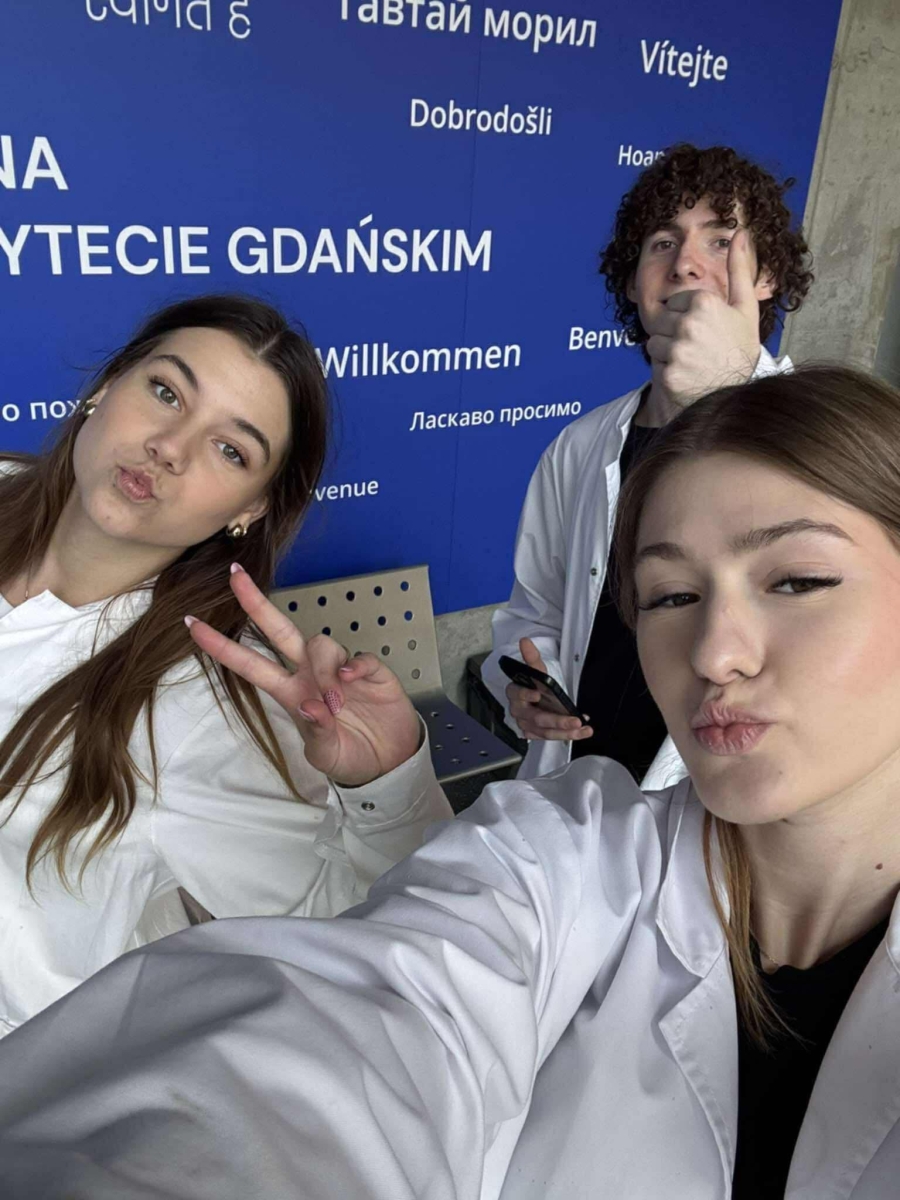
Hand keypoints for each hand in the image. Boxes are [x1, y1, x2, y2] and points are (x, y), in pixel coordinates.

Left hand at [186, 565, 421, 786]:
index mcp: (290, 693)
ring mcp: (340, 670)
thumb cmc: (351, 757)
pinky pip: (358, 657)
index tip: (191, 624)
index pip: (250, 664)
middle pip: (279, 630)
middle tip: (234, 576)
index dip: (221, 646)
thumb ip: (316, 732)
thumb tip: (310, 706)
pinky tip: (353, 680)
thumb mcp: (326, 755)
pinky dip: (354, 666)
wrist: (390, 761)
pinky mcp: (370, 671)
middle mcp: (310, 674)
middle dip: (256, 603)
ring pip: (320, 644)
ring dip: (323, 669)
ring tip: (336, 702)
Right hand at [505, 637, 592, 742]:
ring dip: (565, 732)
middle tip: (574, 721)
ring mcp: (526, 725)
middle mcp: (519, 711)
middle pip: (536, 719)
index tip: (537, 694)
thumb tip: (525, 641)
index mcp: (515, 692)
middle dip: (557, 721)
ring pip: (545, 732)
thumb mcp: (536, 670)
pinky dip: (568, 736)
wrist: (537, 699)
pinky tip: (582, 732)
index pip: (517, 694)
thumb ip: (531, 657)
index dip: (526, 695)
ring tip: (582, 729)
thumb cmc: (535, 684)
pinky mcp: (535, 734)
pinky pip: (551, 737)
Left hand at [646, 230, 761, 402]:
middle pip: (662, 320)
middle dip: (674, 332)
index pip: (676, 301)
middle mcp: (688, 324)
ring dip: (668, 351)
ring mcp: (677, 350)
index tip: (704, 330)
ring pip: (654, 342)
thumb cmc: (741, 348)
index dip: (688, 315)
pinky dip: (667, 370)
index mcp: (704, 302)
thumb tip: (740, 233)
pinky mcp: (668, 374)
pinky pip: (655, 364)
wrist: (738, 392)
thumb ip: (738, 269)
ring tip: (692, 360)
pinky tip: (687, 374)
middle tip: (697, 346)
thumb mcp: (745, 307)